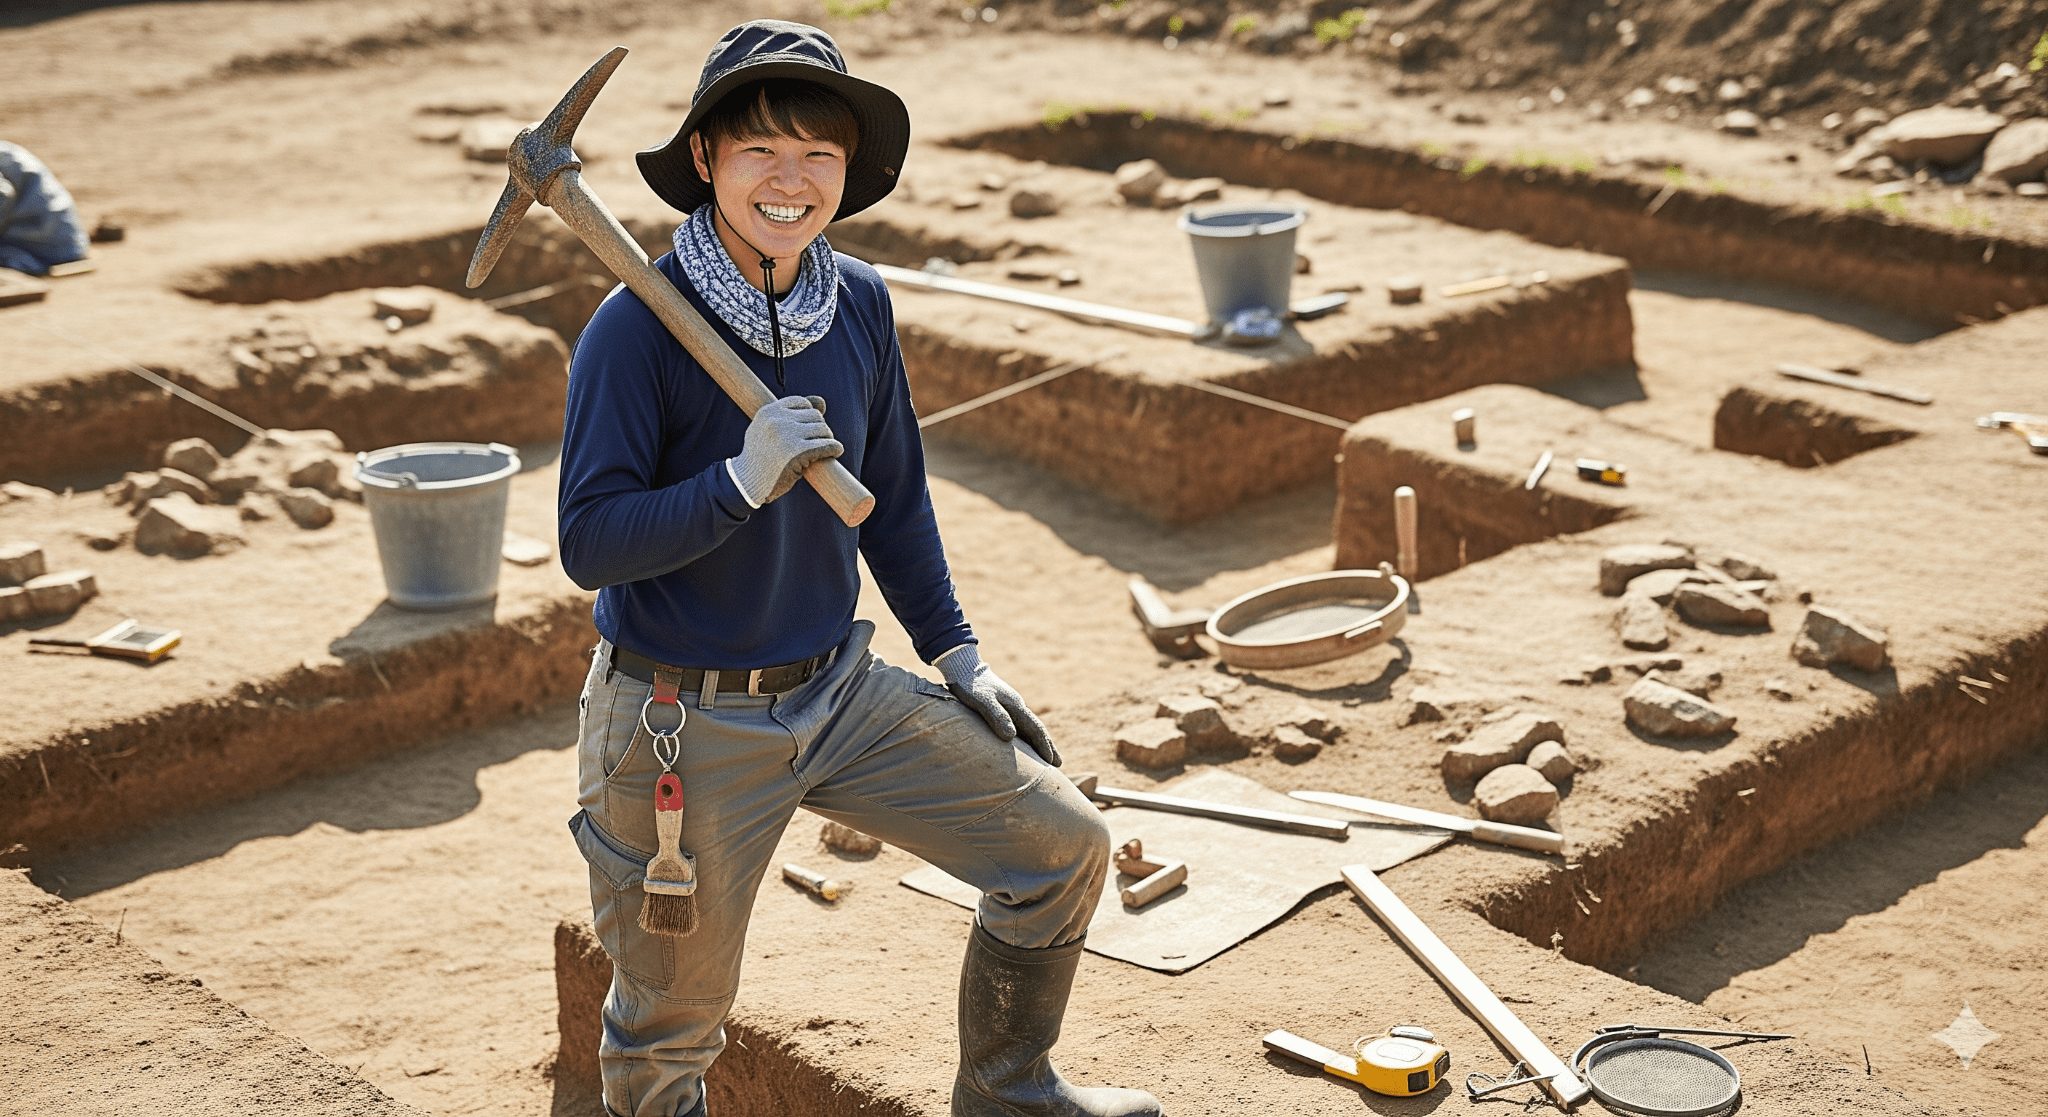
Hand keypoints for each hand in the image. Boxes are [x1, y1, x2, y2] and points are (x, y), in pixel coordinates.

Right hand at [730, 395, 842, 505]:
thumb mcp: (766, 429)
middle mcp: (777, 420)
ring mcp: (787, 435)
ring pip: (822, 429)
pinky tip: (836, 452)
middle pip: (815, 415)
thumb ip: (789, 414)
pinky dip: (834, 448)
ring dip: (828, 438)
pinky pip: (826, 445)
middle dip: (820, 428)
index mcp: (767, 412)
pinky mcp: (797, 453)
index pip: (802, 402)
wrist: (746, 483)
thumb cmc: (760, 457)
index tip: (810, 428)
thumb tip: (821, 402)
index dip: (810, 414)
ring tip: (825, 448)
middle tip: (818, 441)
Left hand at [935, 644, 1059, 766]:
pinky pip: (1019, 726)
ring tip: (1045, 758)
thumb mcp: (982, 701)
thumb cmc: (970, 686)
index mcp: (1016, 705)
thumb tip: (1011, 736)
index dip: (1044, 745)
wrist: (963, 668)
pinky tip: (1024, 745)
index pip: (1035, 729)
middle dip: (1048, 746)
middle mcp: (1017, 706)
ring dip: (1038, 743)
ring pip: (1029, 728)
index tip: (1052, 762)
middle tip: (1059, 764)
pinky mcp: (1001, 708)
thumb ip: (997, 716)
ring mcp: (1010, 707)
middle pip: (1037, 729)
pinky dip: (1026, 738)